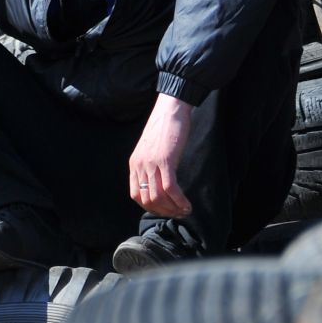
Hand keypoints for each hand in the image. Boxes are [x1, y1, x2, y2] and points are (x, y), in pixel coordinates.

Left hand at [128, 93, 193, 218]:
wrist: (170, 108)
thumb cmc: (164, 126)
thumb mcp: (151, 148)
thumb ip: (150, 164)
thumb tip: (159, 182)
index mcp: (134, 164)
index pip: (136, 195)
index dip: (150, 207)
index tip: (165, 210)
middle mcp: (139, 165)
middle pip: (147, 199)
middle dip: (164, 211)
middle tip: (178, 213)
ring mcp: (151, 163)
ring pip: (158, 197)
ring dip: (173, 208)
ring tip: (185, 211)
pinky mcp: (165, 160)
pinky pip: (170, 188)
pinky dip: (179, 200)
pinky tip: (187, 205)